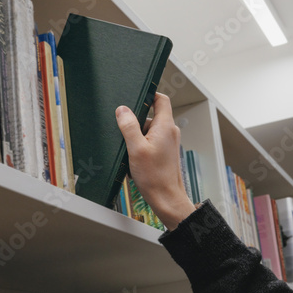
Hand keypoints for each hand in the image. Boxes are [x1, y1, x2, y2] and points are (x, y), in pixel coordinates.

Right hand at [115, 93, 194, 230]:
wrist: (166, 198)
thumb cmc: (154, 176)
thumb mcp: (135, 148)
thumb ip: (129, 126)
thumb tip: (122, 110)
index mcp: (166, 126)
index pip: (161, 99)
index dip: (149, 95)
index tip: (135, 98)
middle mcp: (170, 132)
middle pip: (151, 116)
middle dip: (136, 123)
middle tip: (126, 134)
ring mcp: (168, 142)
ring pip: (149, 131)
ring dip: (137, 139)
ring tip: (131, 153)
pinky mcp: (165, 152)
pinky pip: (150, 143)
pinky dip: (141, 148)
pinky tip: (134, 161)